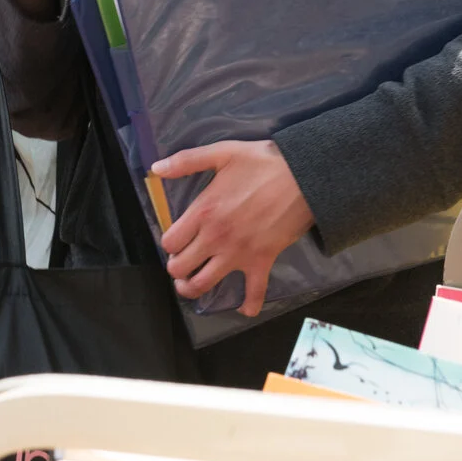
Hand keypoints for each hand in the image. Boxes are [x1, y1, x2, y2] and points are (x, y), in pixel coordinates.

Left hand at [155, 140, 315, 317]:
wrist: (304, 176)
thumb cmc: (263, 162)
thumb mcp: (223, 152)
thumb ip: (187, 160)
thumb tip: (156, 168)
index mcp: (204, 212)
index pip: (170, 242)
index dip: (169, 244)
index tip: (177, 239)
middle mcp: (216, 237)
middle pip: (180, 268)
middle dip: (176, 268)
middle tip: (182, 261)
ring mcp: (238, 253)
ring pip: (204, 285)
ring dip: (193, 289)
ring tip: (191, 285)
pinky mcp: (262, 261)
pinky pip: (254, 292)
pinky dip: (248, 304)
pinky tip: (243, 308)